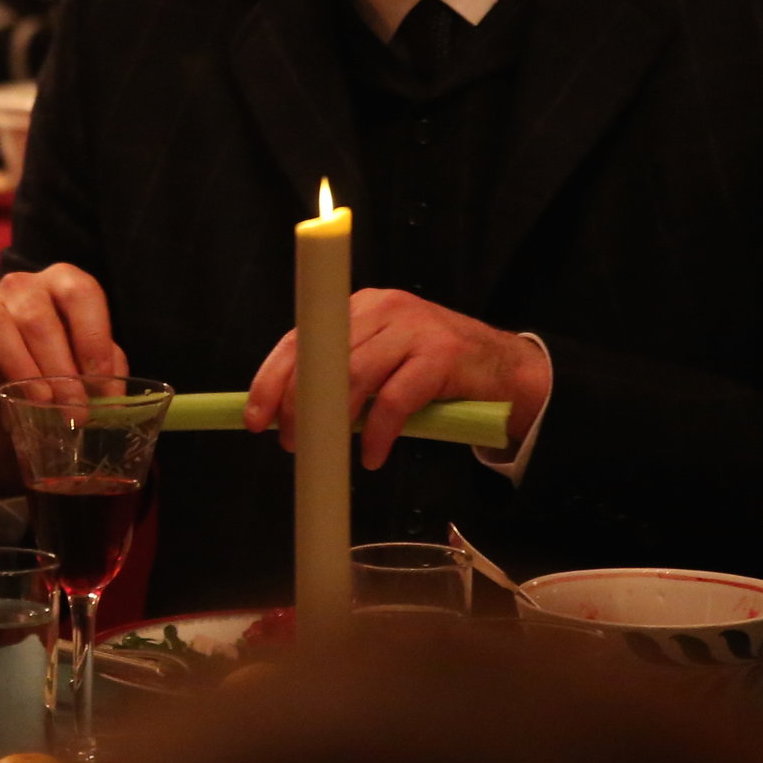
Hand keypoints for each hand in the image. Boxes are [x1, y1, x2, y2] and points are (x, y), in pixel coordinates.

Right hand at [0, 264, 124, 480]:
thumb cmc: (58, 358)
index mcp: (64, 282)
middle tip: (75, 410)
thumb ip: (105, 370)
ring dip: (21, 366)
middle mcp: (24, 285)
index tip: (101, 382)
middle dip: (60, 368)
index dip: (93, 338)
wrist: (9, 374)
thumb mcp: (88, 359)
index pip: (81, 295)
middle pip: (39, 318)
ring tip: (41, 402)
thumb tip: (113, 396)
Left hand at [243, 288, 549, 469]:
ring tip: (323, 451)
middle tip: (290, 442)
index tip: (255, 416)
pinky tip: (371, 455)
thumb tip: (293, 418)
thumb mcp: (383, 363)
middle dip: (297, 403)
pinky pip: (397, 399)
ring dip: (332, 420)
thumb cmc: (434, 371)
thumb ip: (345, 378)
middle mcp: (383, 307)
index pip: (303, 337)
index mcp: (360, 307)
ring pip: (355, 374)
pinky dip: (379, 431)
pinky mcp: (442, 355)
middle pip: (323, 355)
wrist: (507, 371)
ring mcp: (414, 328)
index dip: (273, 378)